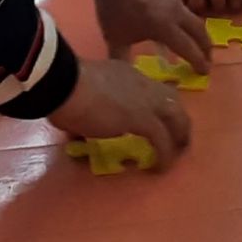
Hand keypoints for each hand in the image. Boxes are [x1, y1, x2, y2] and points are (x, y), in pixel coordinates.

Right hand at [47, 56, 191, 167]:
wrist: (64, 84)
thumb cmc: (62, 87)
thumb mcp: (77, 96)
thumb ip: (82, 113)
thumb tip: (75, 133)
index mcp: (124, 73)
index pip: (149, 88)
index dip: (154, 105)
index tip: (154, 120)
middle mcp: (140, 83)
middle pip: (171, 99)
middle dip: (177, 119)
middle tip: (175, 139)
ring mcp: (144, 100)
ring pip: (176, 117)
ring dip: (178, 136)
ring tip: (174, 155)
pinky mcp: (143, 119)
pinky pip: (163, 140)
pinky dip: (165, 155)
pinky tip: (160, 168)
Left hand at [90, 0, 213, 73]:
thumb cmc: (114, 8)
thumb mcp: (115, 37)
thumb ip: (122, 57)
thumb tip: (122, 76)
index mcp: (165, 28)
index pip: (189, 49)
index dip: (198, 62)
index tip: (204, 71)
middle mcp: (176, 13)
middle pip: (200, 31)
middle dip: (206, 47)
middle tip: (208, 58)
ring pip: (194, 16)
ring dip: (198, 31)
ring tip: (195, 40)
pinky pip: (183, 5)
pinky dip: (185, 16)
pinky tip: (176, 20)